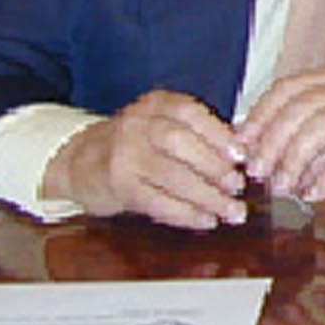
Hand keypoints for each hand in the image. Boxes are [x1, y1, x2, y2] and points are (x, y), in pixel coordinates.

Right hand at [40, 90, 246, 229]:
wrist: (80, 160)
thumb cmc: (135, 143)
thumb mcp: (161, 124)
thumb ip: (197, 133)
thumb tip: (245, 152)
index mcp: (155, 104)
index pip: (190, 112)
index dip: (218, 134)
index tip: (241, 156)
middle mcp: (137, 124)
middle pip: (180, 142)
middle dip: (214, 167)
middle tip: (237, 186)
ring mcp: (124, 155)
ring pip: (170, 175)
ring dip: (206, 196)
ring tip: (231, 211)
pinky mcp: (118, 186)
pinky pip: (156, 201)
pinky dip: (185, 213)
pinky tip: (205, 220)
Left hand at [234, 67, 324, 203]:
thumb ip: (318, 121)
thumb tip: (272, 151)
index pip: (286, 89)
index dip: (260, 116)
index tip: (243, 145)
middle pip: (296, 111)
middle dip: (271, 145)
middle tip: (260, 173)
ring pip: (317, 130)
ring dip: (294, 162)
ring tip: (285, 187)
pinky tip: (316, 193)